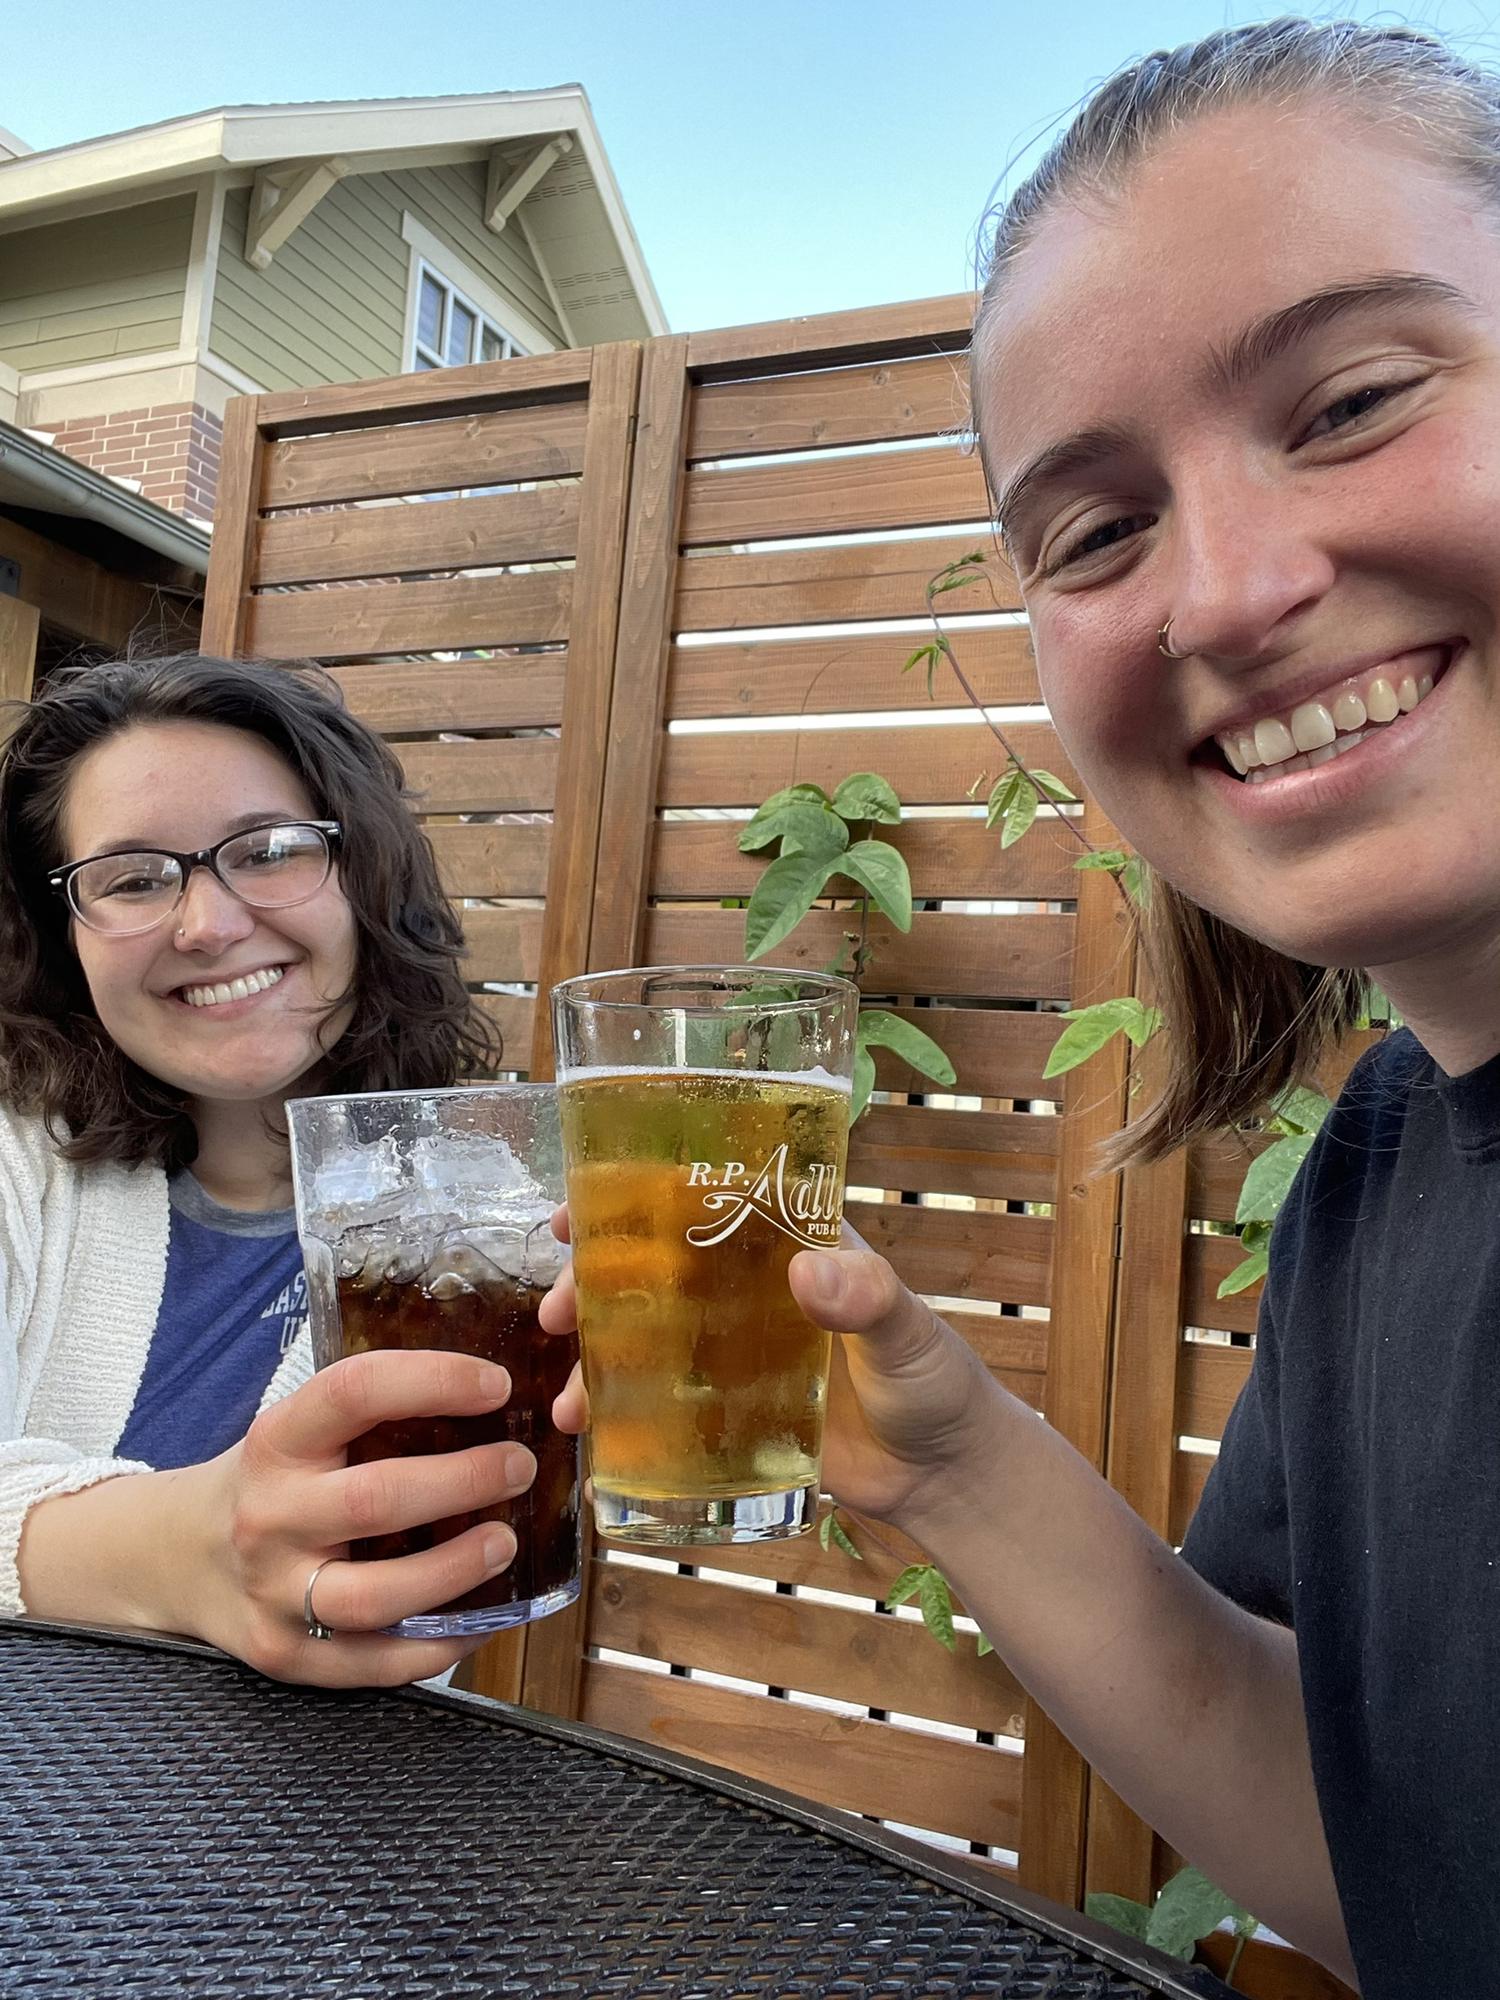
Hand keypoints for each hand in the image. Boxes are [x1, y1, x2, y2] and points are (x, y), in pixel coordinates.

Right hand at [183, 1349, 535, 1686]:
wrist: (175, 1557)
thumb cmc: (271, 1483)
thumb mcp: (297, 1430)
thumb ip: (374, 1415)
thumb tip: (496, 1396)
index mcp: (276, 1442)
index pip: (354, 1392)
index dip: (434, 1381)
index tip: (496, 1386)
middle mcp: (270, 1516)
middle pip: (377, 1500)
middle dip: (464, 1481)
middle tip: (518, 1467)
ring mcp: (275, 1594)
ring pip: (377, 1596)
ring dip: (457, 1570)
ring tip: (505, 1543)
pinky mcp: (287, 1656)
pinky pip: (376, 1664)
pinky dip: (440, 1644)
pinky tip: (482, 1618)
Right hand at [540, 1205, 998, 1535]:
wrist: (948, 1477)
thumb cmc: (937, 1384)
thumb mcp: (907, 1330)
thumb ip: (868, 1297)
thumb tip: (807, 1273)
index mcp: (786, 1248)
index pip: (698, 1203)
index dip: (632, 1199)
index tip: (574, 1211)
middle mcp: (748, 1296)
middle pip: (652, 1274)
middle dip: (592, 1286)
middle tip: (556, 1311)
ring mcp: (734, 1359)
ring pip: (646, 1344)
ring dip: (597, 1362)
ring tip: (571, 1400)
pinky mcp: (732, 1420)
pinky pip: (664, 1415)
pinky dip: (622, 1427)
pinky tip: (591, 1450)